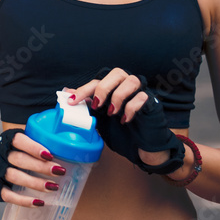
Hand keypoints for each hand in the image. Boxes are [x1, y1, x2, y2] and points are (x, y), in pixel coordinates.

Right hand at [0, 129, 65, 206]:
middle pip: (19, 160)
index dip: (33, 147)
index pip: (18, 140)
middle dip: (40, 166)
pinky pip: (9, 195)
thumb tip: (65, 148)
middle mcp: (1, 155)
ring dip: (35, 183)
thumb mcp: (19, 144)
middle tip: (59, 171)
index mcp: (7, 141)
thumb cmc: (12, 154)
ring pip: (15, 176)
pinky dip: (24, 200)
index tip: (49, 154)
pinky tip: (39, 202)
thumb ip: (35, 143)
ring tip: (52, 187)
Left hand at [64, 67, 184, 174]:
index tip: (72, 101)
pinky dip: (131, 108)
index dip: (83, 90)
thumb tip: (67, 92)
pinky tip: (125, 120)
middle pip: (117, 73)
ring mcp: (141, 93)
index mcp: (114, 88)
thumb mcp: (100, 119)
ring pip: (132, 80)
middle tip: (97, 105)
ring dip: (118, 96)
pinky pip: (142, 97)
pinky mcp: (151, 103)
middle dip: (104, 88)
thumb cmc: (121, 130)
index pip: (97, 81)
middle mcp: (127, 86)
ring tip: (112, 113)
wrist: (141, 147)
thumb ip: (87, 105)